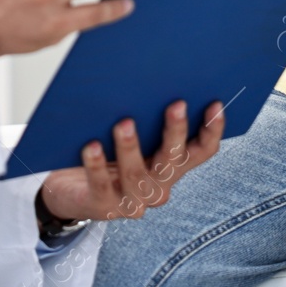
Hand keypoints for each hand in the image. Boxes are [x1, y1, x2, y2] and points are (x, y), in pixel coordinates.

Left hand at [38, 99, 224, 222]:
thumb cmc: (107, 156)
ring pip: (136, 173)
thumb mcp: (134, 137)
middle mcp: (158, 186)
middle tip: (176, 105)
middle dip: (176, 131)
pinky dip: (96, 164)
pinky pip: (101, 184)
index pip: (202, 151)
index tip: (214, 104)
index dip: (212, 130)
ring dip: (131, 147)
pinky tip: (91, 145)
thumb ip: (146, 120)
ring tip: (125, 123)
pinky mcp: (103, 206)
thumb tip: (151, 80)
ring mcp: (132, 200)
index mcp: (171, 167)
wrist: (71, 192)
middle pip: (173, 159)